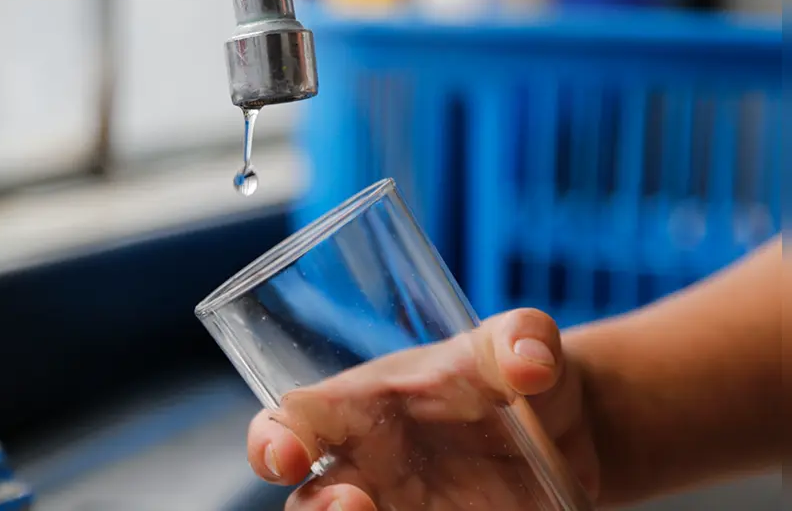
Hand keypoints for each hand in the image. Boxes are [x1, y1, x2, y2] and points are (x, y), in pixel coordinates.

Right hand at [245, 309, 598, 509]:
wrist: (560, 429)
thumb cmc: (510, 375)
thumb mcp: (517, 347)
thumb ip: (521, 340)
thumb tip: (530, 362)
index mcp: (360, 406)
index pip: (296, 418)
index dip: (275, 437)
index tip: (285, 455)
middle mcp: (365, 466)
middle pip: (307, 499)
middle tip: (352, 506)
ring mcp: (395, 509)